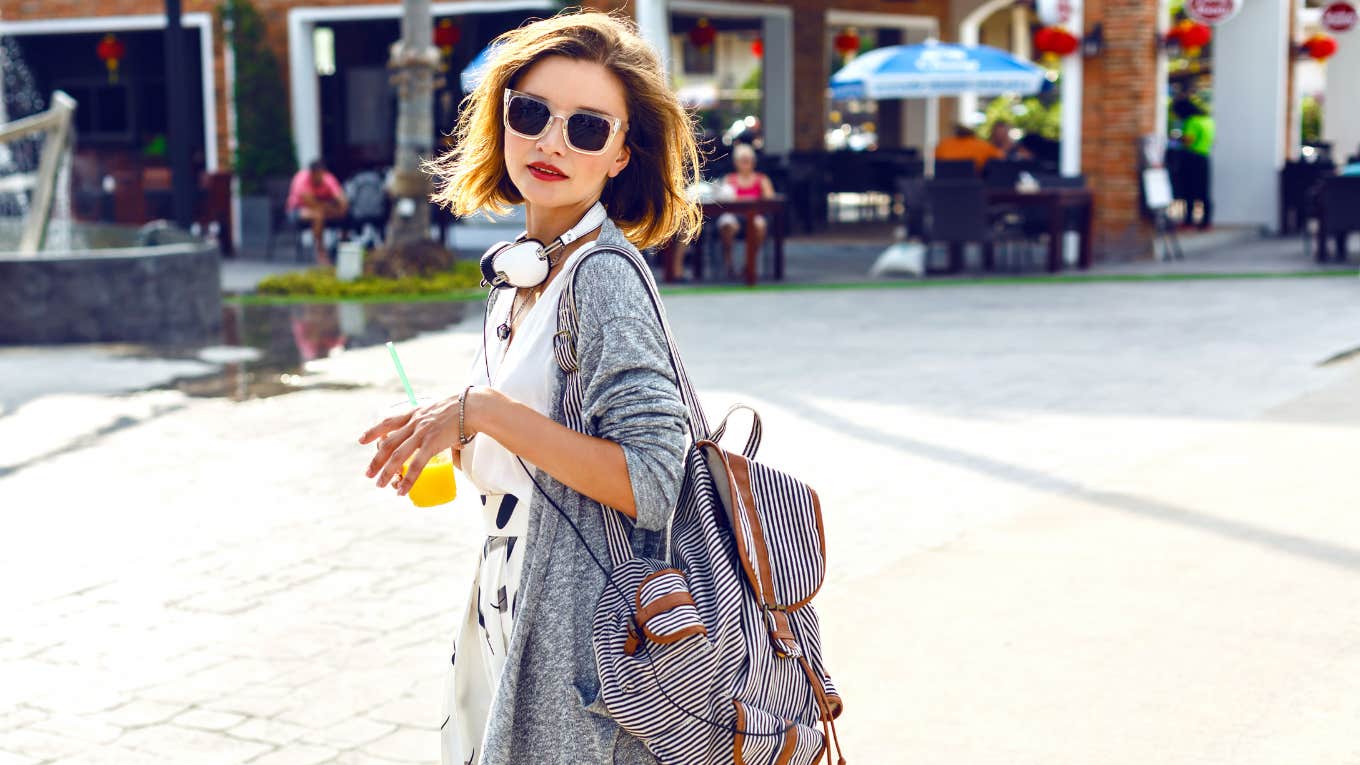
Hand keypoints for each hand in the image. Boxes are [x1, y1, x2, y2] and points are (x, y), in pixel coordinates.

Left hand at [358, 393, 475, 495]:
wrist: (473, 407)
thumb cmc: (463, 410)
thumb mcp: (441, 412)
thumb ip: (439, 427)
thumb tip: (451, 442)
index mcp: (415, 414)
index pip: (388, 422)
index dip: (373, 432)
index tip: (361, 440)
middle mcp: (414, 423)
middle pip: (388, 443)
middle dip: (376, 460)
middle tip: (368, 473)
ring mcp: (422, 433)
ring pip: (397, 455)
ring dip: (386, 472)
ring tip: (379, 484)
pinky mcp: (432, 443)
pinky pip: (416, 465)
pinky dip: (408, 479)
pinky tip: (402, 490)